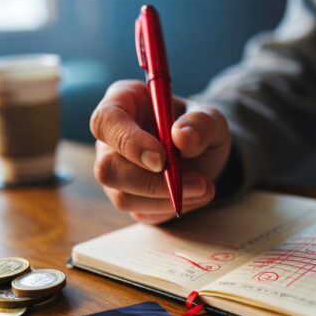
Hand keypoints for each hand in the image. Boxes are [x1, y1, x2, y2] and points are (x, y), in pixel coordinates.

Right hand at [90, 80, 231, 222]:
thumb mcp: (210, 117)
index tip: (162, 159)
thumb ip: (201, 122)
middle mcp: (110, 140)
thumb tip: (182, 137)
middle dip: (151, 182)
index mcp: (122, 104)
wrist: (204, 154)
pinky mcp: (128, 197)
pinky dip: (172, 208)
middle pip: (107, 169)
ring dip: (167, 199)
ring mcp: (115, 172)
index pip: (105, 122)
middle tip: (195, 182)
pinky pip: (141, 212)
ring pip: (123, 197)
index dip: (129, 143)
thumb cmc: (198, 127)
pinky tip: (194, 195)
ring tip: (204, 186)